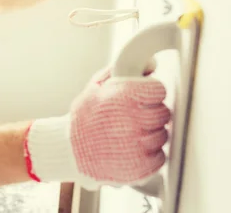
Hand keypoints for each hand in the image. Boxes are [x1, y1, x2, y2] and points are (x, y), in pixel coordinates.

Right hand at [23, 61, 169, 189]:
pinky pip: (160, 156)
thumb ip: (122, 70)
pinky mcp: (140, 166)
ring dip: (150, 134)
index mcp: (122, 96)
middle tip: (134, 117)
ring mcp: (137, 145)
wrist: (68, 150)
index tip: (144, 97)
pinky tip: (132, 149)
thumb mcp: (96, 86)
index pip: (158, 90)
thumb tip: (150, 64)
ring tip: (129, 134)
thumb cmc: (83, 117)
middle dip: (151, 113)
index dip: (150, 93)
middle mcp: (132, 120)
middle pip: (163, 113)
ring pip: (162, 135)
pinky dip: (150, 154)